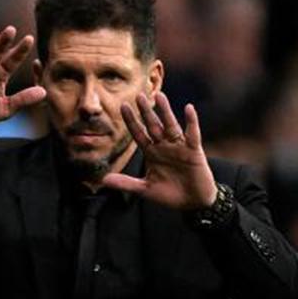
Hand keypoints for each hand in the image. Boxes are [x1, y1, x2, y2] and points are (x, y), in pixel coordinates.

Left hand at [101, 91, 217, 209]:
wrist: (192, 203)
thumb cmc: (170, 195)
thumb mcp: (145, 190)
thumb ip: (126, 183)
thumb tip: (104, 180)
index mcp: (152, 153)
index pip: (139, 133)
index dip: (131, 121)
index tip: (123, 106)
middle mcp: (164, 146)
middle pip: (153, 125)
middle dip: (146, 112)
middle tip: (139, 95)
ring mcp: (179, 147)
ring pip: (170, 125)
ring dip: (165, 111)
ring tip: (159, 95)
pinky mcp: (194, 151)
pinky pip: (192, 134)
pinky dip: (191, 121)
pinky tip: (188, 108)